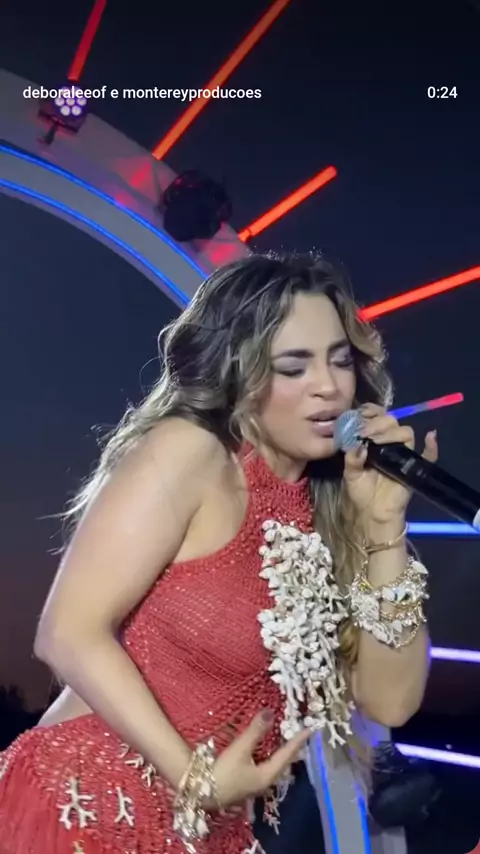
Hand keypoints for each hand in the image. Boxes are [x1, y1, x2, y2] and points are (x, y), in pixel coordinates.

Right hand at [206, 711, 309, 810]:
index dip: (297, 741)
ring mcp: (254, 783)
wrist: (200, 793)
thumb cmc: (223, 772)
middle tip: (302, 736)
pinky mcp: (245, 783)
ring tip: (287, 743)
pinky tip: (265, 753)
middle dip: (292, 749)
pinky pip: (264, 767)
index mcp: (267, 775)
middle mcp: (264, 781)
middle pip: (283, 763)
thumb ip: (255, 731)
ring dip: (281, 754)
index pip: (287, 755)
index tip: (310, 730)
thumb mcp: (240, 749)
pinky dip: (269, 757)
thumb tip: (271, 712)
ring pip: (274, 766)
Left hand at [343, 403, 438, 526]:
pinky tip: (430, 437)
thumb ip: (352, 458)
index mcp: (373, 439)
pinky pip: (429, 454)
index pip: (376, 416)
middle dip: (377, 424)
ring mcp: (403, 453)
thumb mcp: (350, 473)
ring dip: (391, 433)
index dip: (371, 412)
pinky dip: (432, 446)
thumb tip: (359, 444)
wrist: (372, 514)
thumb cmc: (360, 492)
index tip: (361, 416)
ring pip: (405, 433)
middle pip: (391, 421)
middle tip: (365, 434)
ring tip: (375, 442)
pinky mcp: (414, 467)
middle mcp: (389, 442)